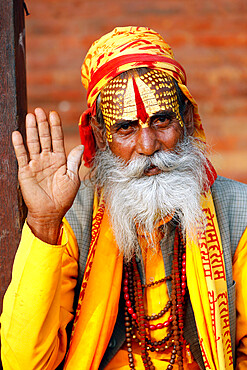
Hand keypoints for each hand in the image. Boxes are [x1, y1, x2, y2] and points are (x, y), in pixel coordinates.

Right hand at [12, 108, 83, 242]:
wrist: (51, 212)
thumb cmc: (64, 197)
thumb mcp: (73, 178)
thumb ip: (74, 161)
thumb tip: (79, 146)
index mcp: (60, 160)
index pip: (57, 139)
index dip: (55, 127)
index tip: (53, 114)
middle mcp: (47, 159)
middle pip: (44, 138)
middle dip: (42, 124)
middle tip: (39, 110)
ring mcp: (35, 164)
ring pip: (33, 143)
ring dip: (31, 130)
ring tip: (30, 116)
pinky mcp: (25, 171)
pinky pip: (21, 156)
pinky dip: (19, 145)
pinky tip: (17, 134)